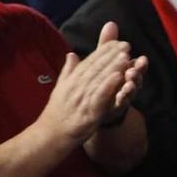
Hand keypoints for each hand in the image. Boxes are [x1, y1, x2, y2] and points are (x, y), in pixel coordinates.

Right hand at [38, 22, 145, 145]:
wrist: (51, 135)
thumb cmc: (58, 112)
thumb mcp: (61, 88)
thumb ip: (69, 71)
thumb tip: (72, 54)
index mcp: (72, 80)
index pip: (89, 62)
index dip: (103, 52)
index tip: (117, 42)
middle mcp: (76, 87)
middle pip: (95, 68)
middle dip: (111, 55)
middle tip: (126, 45)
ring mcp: (82, 99)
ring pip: (99, 80)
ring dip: (112, 67)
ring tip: (125, 56)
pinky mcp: (88, 112)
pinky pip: (99, 96)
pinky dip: (108, 85)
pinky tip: (119, 77)